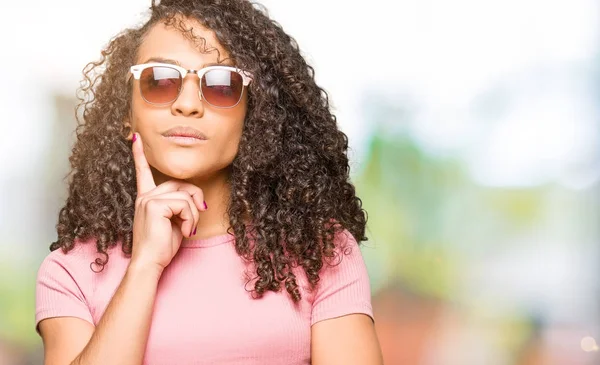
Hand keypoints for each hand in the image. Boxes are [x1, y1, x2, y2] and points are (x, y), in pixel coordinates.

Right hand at [129, 133, 206, 271]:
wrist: (149, 262)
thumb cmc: (161, 247)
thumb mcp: (174, 222)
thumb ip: (180, 206)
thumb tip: (197, 199)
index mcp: (146, 198)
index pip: (143, 172)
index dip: (139, 154)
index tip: (135, 137)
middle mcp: (145, 196)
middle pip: (181, 184)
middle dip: (195, 199)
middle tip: (196, 217)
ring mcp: (148, 199)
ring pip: (186, 195)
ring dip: (193, 214)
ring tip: (187, 229)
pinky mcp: (154, 205)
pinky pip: (185, 204)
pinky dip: (190, 219)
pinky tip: (184, 231)